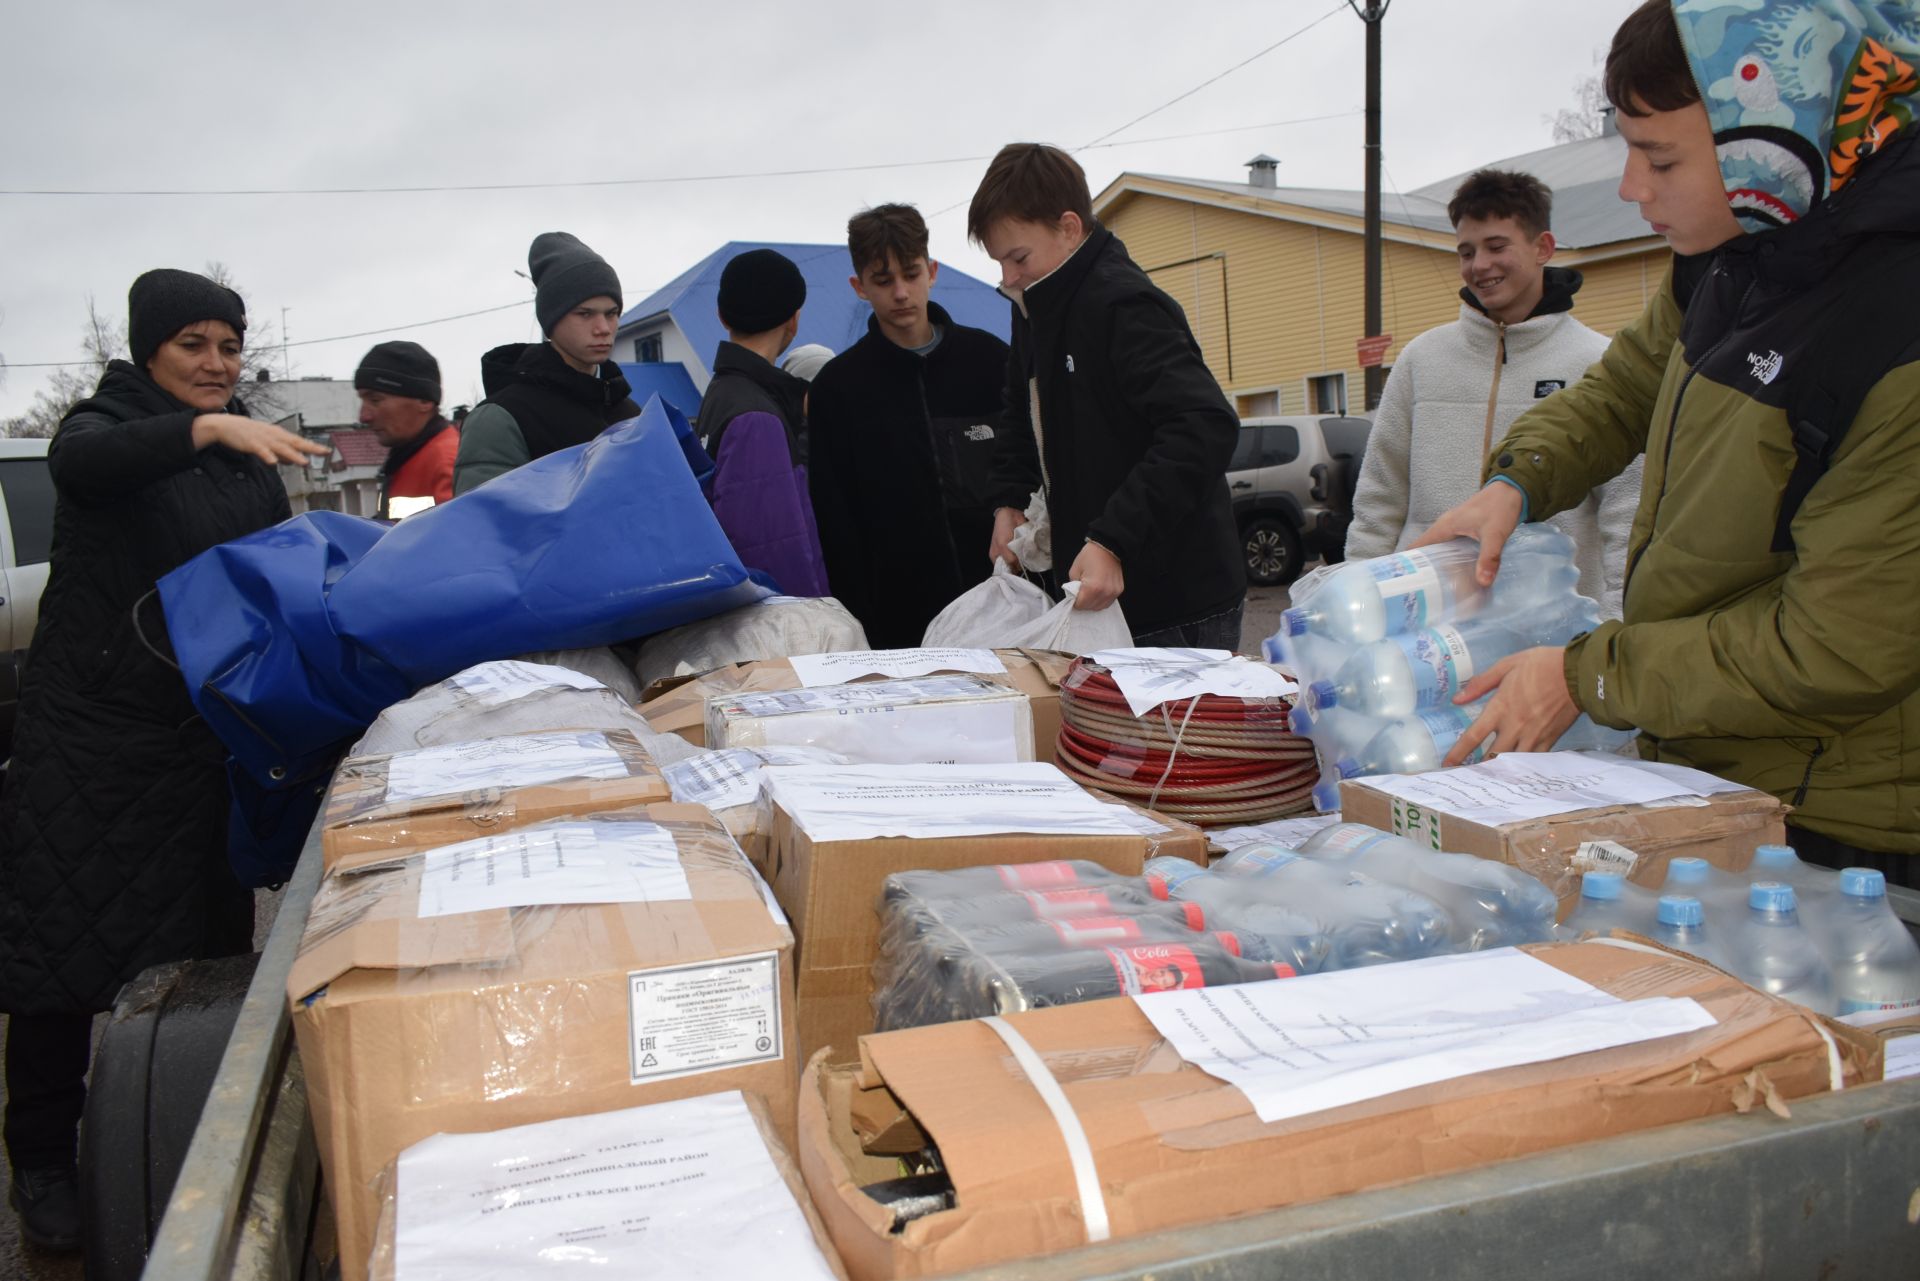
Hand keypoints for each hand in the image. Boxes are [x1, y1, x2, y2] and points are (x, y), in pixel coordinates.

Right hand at [193, 414, 332, 465]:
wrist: (226, 426)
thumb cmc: (249, 435)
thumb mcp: (268, 443)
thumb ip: (281, 452)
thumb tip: (294, 461)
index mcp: (279, 435)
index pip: (299, 441)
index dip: (313, 446)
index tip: (327, 451)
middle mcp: (274, 436)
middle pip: (295, 442)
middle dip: (310, 448)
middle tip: (324, 452)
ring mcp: (263, 439)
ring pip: (281, 448)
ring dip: (293, 455)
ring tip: (304, 462)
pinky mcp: (251, 444)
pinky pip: (261, 451)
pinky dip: (267, 456)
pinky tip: (274, 462)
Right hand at [990, 506, 1026, 571]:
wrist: (1010, 514)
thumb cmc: (1002, 528)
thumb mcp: (1002, 545)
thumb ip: (1009, 558)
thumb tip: (1018, 568)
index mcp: (997, 557)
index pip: (1004, 570)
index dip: (1011, 572)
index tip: (1018, 573)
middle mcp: (1006, 556)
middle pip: (1014, 567)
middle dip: (1020, 566)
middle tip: (1024, 563)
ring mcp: (1015, 551)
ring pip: (1022, 561)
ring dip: (1026, 559)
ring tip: (1029, 557)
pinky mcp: (1023, 546)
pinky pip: (1028, 553)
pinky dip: (1031, 553)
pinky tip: (1032, 552)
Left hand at [1068, 540, 1123, 610]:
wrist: (1108, 547)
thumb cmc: (1091, 556)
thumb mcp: (1074, 571)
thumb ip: (1072, 587)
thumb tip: (1074, 596)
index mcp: (1092, 588)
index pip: (1080, 605)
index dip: (1074, 601)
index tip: (1074, 596)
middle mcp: (1104, 592)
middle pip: (1090, 607)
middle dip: (1083, 602)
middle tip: (1080, 593)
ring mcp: (1113, 592)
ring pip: (1099, 607)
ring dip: (1092, 603)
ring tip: (1089, 592)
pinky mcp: (1119, 590)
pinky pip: (1107, 602)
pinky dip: (1100, 600)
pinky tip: (1097, 592)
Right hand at [1408, 481, 1524, 587]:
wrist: (1513, 490)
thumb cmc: (1500, 508)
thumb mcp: (1495, 534)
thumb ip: (1489, 557)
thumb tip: (1483, 582)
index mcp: (1444, 527)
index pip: (1416, 546)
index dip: (1407, 563)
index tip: (1404, 582)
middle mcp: (1445, 527)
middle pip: (1425, 551)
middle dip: (1422, 570)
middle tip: (1421, 592)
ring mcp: (1454, 528)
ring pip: (1438, 550)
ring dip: (1436, 566)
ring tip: (1435, 588)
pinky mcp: (1463, 531)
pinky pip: (1449, 548)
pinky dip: (1449, 561)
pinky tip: (1456, 575)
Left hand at [1443, 646, 1578, 765]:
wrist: (1578, 674)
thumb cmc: (1541, 665)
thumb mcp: (1506, 665)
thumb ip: (1481, 684)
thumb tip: (1457, 699)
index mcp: (1500, 708)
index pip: (1473, 736)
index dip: (1458, 753)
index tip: (1447, 765)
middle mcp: (1514, 727)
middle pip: (1491, 756)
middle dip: (1477, 768)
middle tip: (1466, 777)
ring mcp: (1532, 736)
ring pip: (1511, 762)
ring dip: (1499, 771)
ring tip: (1487, 779)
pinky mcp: (1549, 740)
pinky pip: (1532, 760)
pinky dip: (1521, 768)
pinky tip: (1514, 773)